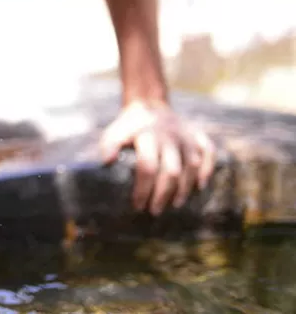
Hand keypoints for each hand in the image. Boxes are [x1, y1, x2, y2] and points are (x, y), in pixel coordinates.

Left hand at [99, 101, 215, 214]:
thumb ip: (109, 144)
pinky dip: (207, 169)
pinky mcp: (197, 135)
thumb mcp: (115, 131)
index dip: (143, 189)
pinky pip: (208, 151)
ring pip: (191, 165)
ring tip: (175, 204)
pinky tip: (200, 185)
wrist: (148, 104)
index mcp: (147, 136)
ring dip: (184, 187)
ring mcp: (185, 136)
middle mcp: (169, 136)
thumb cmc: (129, 126)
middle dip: (163, 194)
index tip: (137, 205)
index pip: (147, 167)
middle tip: (155, 211)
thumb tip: (107, 161)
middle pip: (171, 171)